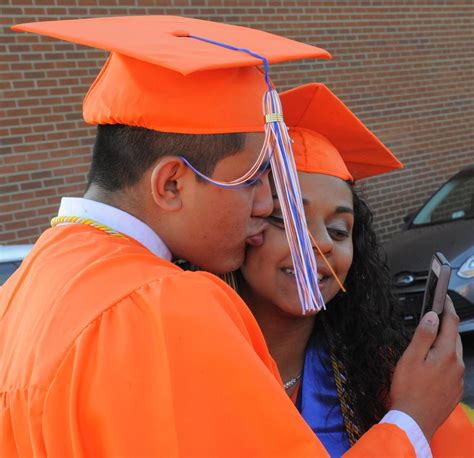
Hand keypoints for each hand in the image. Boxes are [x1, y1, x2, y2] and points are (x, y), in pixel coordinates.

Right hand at [390, 296, 463, 441]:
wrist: (413, 421)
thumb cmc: (408, 389)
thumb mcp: (410, 358)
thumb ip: (423, 335)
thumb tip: (432, 316)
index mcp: (447, 354)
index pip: (451, 322)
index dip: (447, 306)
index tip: (443, 296)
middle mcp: (458, 365)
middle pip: (454, 337)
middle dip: (444, 325)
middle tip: (430, 317)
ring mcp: (458, 379)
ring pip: (454, 353)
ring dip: (444, 343)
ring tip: (427, 342)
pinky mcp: (455, 389)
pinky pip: (452, 368)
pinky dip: (444, 359)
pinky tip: (430, 364)